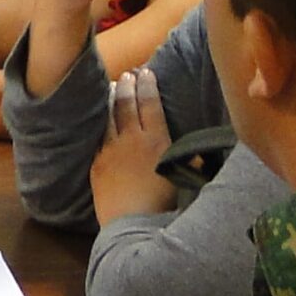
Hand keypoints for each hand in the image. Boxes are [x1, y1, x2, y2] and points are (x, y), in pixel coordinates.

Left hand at [90, 67, 177, 221]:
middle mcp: (132, 140)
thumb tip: (199, 148)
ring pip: (109, 118)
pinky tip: (101, 121)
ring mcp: (110, 151)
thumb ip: (188, 156)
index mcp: (157, 140)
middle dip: (128, 86)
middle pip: (128, 105)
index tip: (146, 72)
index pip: (151, 104)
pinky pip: (98, 139)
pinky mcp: (96, 164)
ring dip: (112, 101)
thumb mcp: (184, 175)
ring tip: (114, 88)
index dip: (148, 85)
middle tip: (129, 74)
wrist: (133, 224)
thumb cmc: (165, 204)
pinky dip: (100, 125)